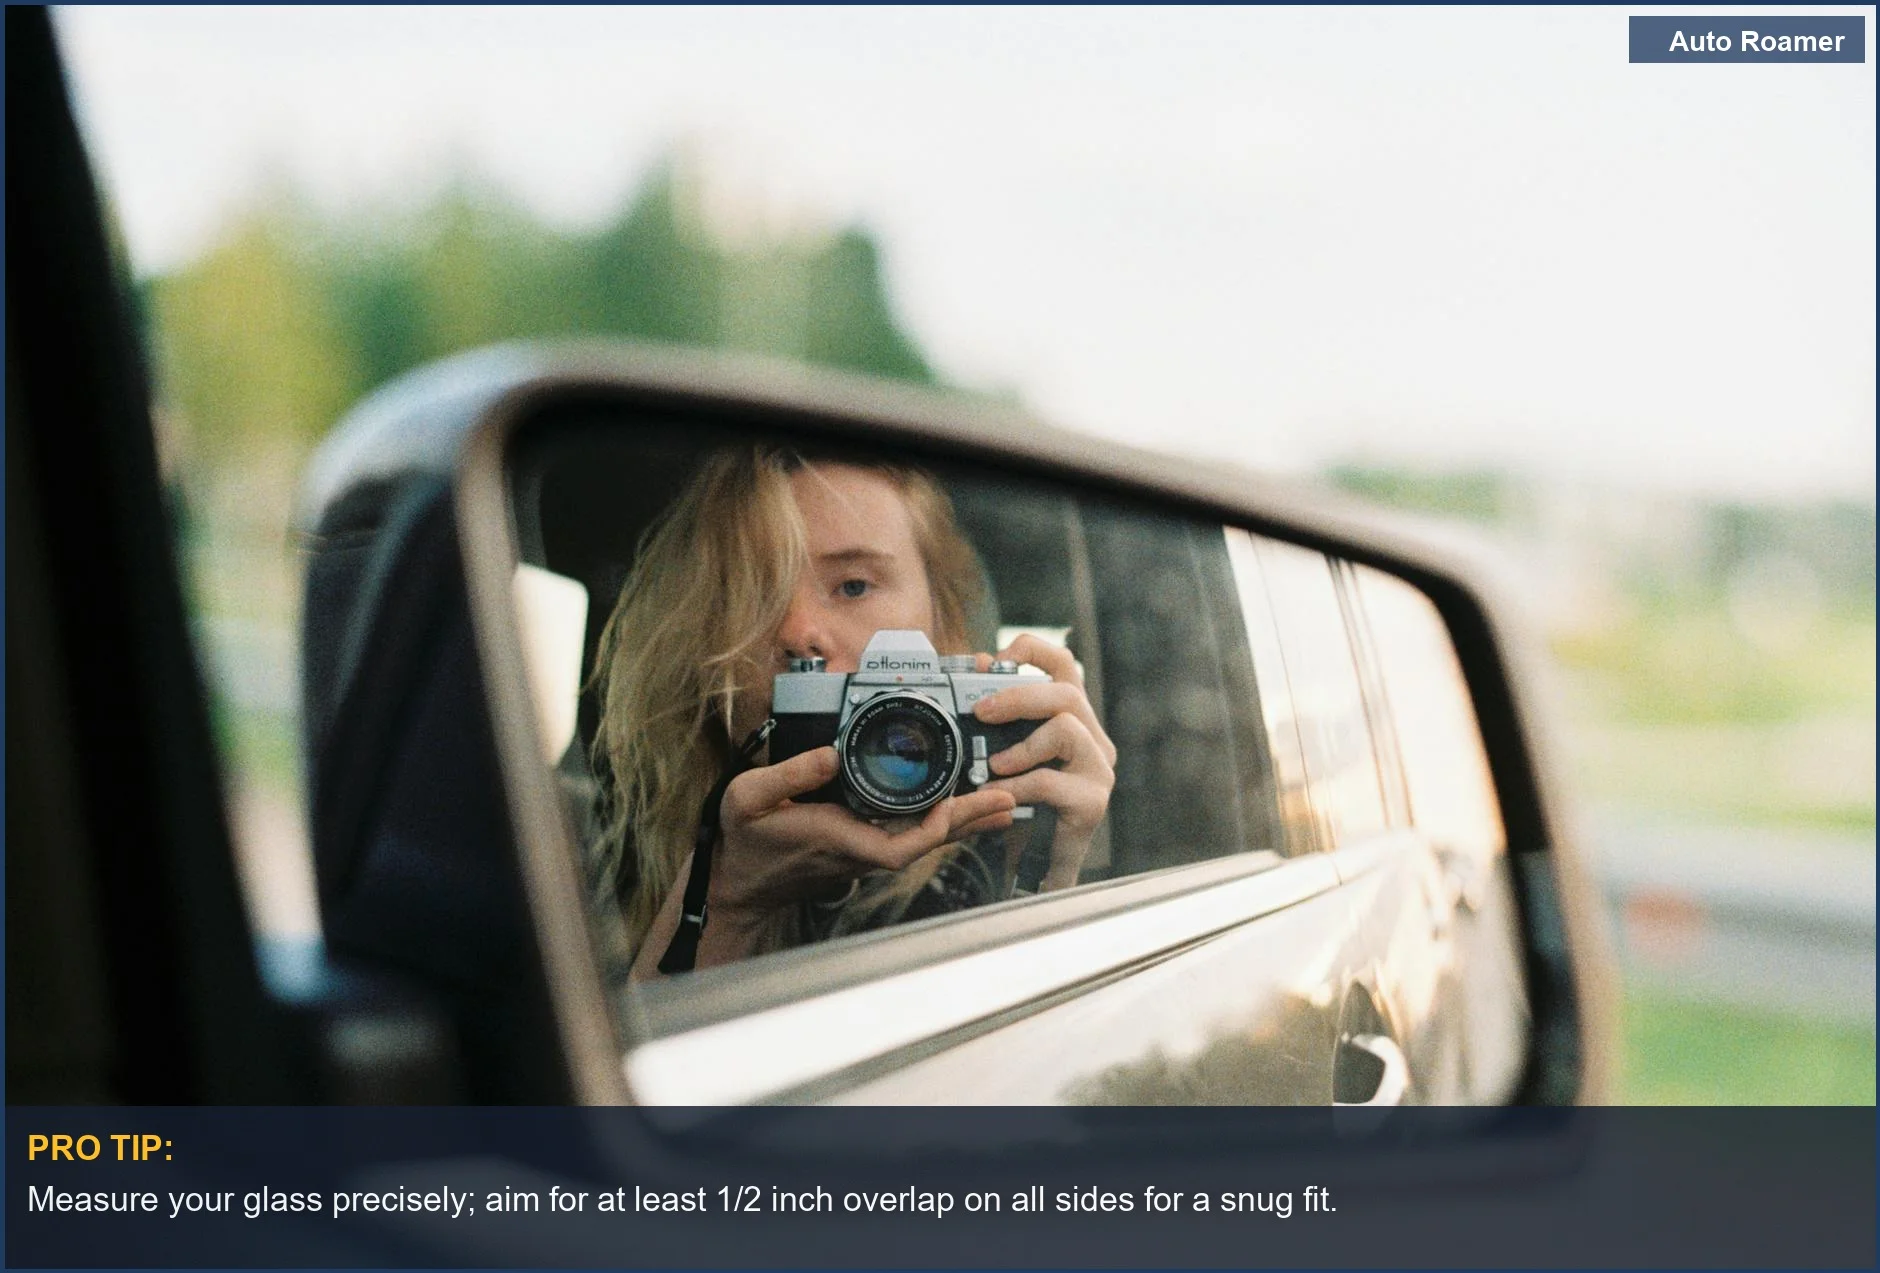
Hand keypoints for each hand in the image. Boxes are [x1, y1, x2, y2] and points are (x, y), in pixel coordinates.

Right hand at [699, 746, 1016, 964]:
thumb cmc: (745, 842)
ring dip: (964, 819)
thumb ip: (788, 775)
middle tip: (1008, 798)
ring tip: (1002, 801)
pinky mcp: (865, 844)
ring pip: (926, 838)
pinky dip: (943, 819)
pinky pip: (913, 834)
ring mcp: (866, 849)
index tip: (950, 803)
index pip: (899, 848)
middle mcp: (861, 850)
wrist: (740, 881)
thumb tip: (829, 753)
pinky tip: (964, 807)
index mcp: (839, 841)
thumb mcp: (750, 799)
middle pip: (928, 842)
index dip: (931, 830)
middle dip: (970, 820)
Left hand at [970, 634, 1115, 891]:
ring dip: (1022, 743)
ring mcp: (1097, 771)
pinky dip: (1016, 785)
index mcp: (1071, 719)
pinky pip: (1051, 781)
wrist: (1034, 867)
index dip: (1034, 650)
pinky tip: (997, 793)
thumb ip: (992, 719)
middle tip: (981, 711)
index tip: (999, 656)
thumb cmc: (1015, 805)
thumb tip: (974, 666)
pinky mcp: (1092, 803)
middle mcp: (1093, 739)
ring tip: (993, 765)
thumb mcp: (1000, 754)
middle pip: (1066, 693)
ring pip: (1066, 728)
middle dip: (1018, 695)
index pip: (1064, 666)